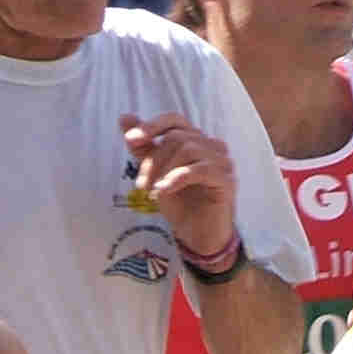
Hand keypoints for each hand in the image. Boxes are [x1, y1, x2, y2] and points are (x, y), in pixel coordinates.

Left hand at [121, 114, 237, 259]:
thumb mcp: (155, 173)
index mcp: (196, 141)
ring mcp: (222, 162)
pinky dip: (177, 178)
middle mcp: (212, 147)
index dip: (153, 125)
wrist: (198, 236)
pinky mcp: (226, 180)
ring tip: (153, 191)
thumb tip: (125, 117)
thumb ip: (144, 147)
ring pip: (188, 149)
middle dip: (153, 160)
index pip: (175, 120)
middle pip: (176, 138)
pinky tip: (164, 190)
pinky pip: (201, 169)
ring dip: (163, 170)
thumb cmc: (181, 203)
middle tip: (141, 184)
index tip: (132, 139)